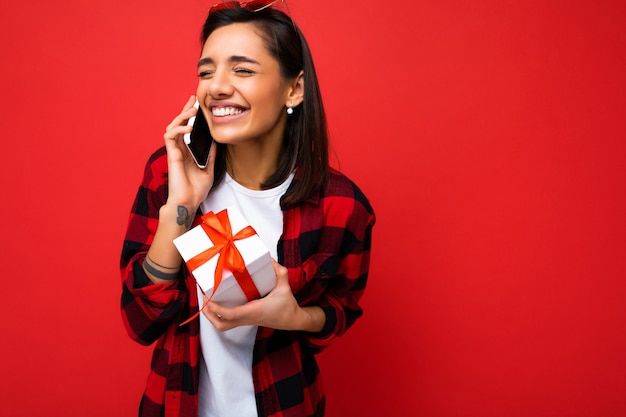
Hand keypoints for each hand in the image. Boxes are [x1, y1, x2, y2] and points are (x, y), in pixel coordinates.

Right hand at [163, 95, 215, 210]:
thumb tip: (215, 144)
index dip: (190, 116)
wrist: (189, 202)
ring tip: (191, 110)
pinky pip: (170, 137)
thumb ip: (210, 156)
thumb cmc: (196, 190)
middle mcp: (179, 150)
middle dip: (184, 110)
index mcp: (187, 152)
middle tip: (192, 99)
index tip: (197, 105)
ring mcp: (174, 152)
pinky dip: (178, 129)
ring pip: (172, 127)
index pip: (186, 129)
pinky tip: (188, 127)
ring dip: (180, 116)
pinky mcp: (172, 155)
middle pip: (178, 124)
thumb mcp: (208, 170)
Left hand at [201, 260, 323, 331]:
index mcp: (254, 310)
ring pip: (223, 326)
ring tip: (208, 301)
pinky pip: (228, 322)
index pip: (230, 314)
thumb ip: (279, 272)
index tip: (208, 297)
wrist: (292, 320)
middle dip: (209, 314)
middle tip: (204, 299)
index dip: (216, 307)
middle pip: (221, 325)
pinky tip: (219, 303)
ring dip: (212, 316)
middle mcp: (247, 318)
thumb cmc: (287, 305)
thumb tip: (269, 259)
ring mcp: (246, 321)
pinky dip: (219, 315)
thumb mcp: (285, 286)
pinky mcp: (246, 321)